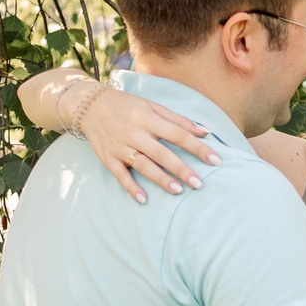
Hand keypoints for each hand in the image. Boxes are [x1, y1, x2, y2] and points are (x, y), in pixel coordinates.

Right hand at [82, 86, 221, 202]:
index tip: (215, 160)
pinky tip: (143, 199)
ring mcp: (120, 147)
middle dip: (181, 168)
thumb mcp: (153, 106)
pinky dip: (131, 187)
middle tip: (199, 183)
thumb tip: (206, 132)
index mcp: (148, 118)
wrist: (89, 105)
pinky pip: (120, 175)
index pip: (178, 134)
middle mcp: (135, 133)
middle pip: (161, 153)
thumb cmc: (127, 106)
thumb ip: (179, 120)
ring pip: (142, 165)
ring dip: (160, 178)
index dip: (198, 148)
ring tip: (177, 191)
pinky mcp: (108, 158)